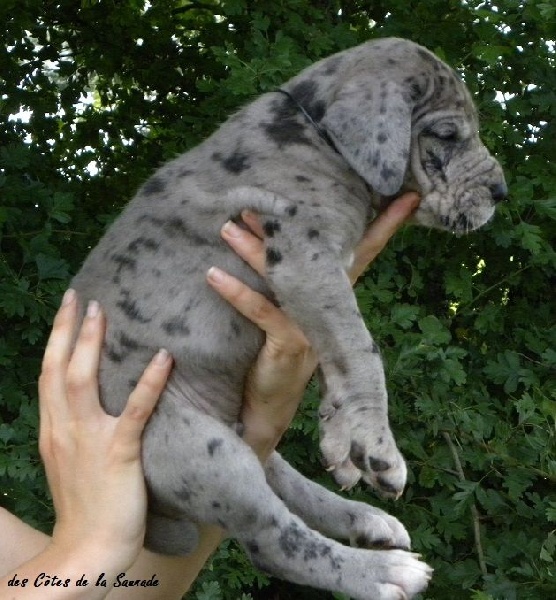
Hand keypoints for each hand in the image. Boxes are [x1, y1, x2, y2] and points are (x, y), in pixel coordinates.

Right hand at [38, 291, 172, 574]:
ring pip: (83, 380)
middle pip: (58, 368)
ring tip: (104, 309)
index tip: (66, 311)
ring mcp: (89, 439)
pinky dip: (148, 382)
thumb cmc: (86, 505)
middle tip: (79, 296)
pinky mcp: (118, 453)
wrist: (87, 549)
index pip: (48, 375)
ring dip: (93, 343)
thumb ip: (77, 429)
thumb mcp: (71, 461)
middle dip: (66, 329)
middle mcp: (64, 428)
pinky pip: (135, 411)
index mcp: (53, 429)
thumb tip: (92, 402)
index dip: (56, 341)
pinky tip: (163, 357)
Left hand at [207, 192, 419, 458]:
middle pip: (324, 257)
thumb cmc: (277, 352)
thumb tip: (269, 240)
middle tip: (273, 191)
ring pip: (286, 278)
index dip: (386, 225)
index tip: (407, 196)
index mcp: (333, 298)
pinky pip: (261, 311)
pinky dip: (236, 292)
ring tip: (229, 225)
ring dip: (255, 250)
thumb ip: (289, 282)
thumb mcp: (290, 312)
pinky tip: (212, 275)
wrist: (269, 406)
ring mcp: (311, 326)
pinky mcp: (289, 343)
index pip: (364, 253)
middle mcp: (329, 309)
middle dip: (302, 222)